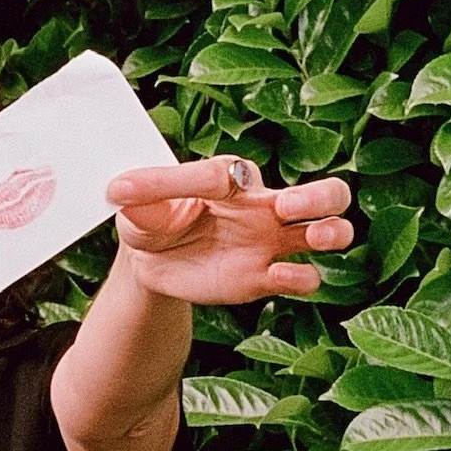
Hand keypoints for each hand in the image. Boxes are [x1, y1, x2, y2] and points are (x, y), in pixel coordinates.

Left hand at [105, 155, 352, 305]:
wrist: (151, 264)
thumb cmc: (152, 220)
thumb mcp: (140, 204)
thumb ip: (142, 191)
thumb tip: (118, 188)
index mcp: (234, 179)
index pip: (240, 172)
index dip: (230, 178)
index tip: (213, 187)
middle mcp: (264, 207)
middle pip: (327, 193)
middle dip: (321, 196)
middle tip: (291, 206)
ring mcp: (271, 244)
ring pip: (332, 232)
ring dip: (332, 233)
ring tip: (314, 239)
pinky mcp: (265, 279)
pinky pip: (303, 278)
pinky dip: (299, 278)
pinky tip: (275, 276)